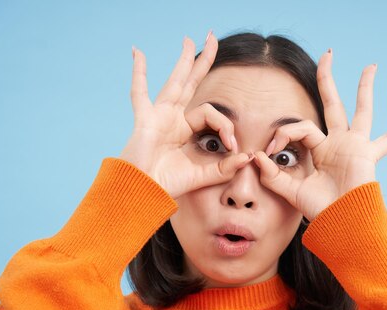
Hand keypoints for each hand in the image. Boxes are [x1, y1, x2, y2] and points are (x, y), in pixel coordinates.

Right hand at [119, 32, 252, 199]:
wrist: (142, 194)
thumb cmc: (166, 186)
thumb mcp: (201, 176)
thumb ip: (224, 168)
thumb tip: (248, 157)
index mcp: (184, 130)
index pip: (211, 114)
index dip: (225, 125)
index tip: (233, 145)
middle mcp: (171, 118)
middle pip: (191, 84)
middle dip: (202, 63)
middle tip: (213, 39)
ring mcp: (158, 116)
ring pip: (174, 82)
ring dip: (183, 61)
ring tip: (190, 39)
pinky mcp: (145, 120)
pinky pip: (139, 92)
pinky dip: (138, 73)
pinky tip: (138, 52)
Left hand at [251, 50, 386, 221]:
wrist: (339, 224)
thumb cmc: (319, 210)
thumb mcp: (291, 191)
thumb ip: (273, 176)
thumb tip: (256, 157)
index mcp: (320, 149)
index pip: (300, 127)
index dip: (283, 133)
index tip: (269, 149)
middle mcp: (339, 143)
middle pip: (333, 104)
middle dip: (328, 80)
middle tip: (327, 55)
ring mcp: (356, 146)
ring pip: (361, 110)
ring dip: (365, 88)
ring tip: (370, 66)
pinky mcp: (368, 154)